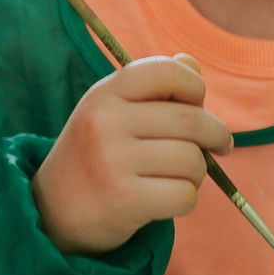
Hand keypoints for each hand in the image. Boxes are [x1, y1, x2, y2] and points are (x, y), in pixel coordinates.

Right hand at [33, 56, 233, 256]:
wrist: (54, 210)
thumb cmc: (95, 154)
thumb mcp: (111, 111)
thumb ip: (152, 86)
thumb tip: (191, 64)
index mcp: (105, 94)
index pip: (166, 71)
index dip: (195, 86)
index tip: (200, 105)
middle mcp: (105, 122)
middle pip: (191, 119)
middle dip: (215, 135)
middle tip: (219, 147)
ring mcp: (113, 161)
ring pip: (192, 160)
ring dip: (198, 172)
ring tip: (181, 176)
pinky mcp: (124, 199)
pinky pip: (184, 195)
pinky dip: (186, 200)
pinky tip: (168, 199)